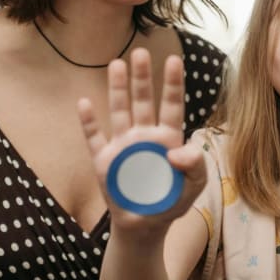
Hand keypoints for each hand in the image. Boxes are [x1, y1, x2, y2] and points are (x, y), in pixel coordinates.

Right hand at [77, 48, 206, 235]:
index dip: (173, 84)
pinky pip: (95, 138)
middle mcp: (144, 135)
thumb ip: (195, 166)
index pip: (172, 106)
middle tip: (140, 53)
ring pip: (119, 111)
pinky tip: (84, 103)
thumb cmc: (171, 200)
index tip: (175, 60)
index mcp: (168, 138)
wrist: (144, 226)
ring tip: (116, 64)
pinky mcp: (104, 161)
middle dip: (142, 78)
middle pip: (143, 101)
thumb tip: (179, 150)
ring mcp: (122, 146)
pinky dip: (89, 122)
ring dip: (117, 89)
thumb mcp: (194, 186)